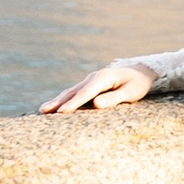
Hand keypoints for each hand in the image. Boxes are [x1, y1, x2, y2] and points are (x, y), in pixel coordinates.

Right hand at [39, 61, 159, 114]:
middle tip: (43, 111)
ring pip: (71, 92)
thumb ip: (114, 98)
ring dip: (57, 100)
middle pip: (74, 91)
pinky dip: (63, 100)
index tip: (62, 112)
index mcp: (104, 78)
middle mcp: (94, 77)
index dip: (74, 103)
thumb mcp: (131, 92)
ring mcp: (90, 80)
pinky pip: (74, 93)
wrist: (140, 71)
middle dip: (59, 101)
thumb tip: (96, 104)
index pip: (86, 92)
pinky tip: (54, 107)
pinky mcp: (90, 85)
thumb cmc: (138, 83)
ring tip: (43, 110)